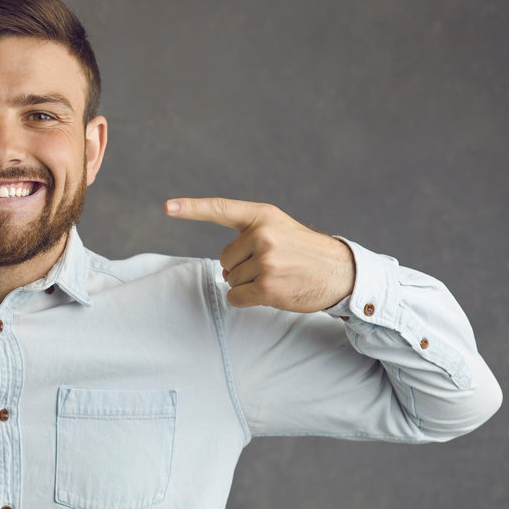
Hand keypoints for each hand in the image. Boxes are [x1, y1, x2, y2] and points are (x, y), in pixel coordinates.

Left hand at [164, 197, 354, 312]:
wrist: (341, 273)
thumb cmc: (305, 252)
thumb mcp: (279, 228)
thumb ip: (249, 234)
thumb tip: (224, 268)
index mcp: (262, 215)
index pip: (220, 208)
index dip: (190, 208)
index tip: (167, 207)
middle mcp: (262, 234)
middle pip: (225, 259)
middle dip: (241, 268)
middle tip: (272, 266)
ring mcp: (265, 261)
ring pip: (231, 280)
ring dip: (248, 285)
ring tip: (278, 277)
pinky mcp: (267, 287)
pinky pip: (236, 298)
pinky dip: (247, 301)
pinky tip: (270, 294)